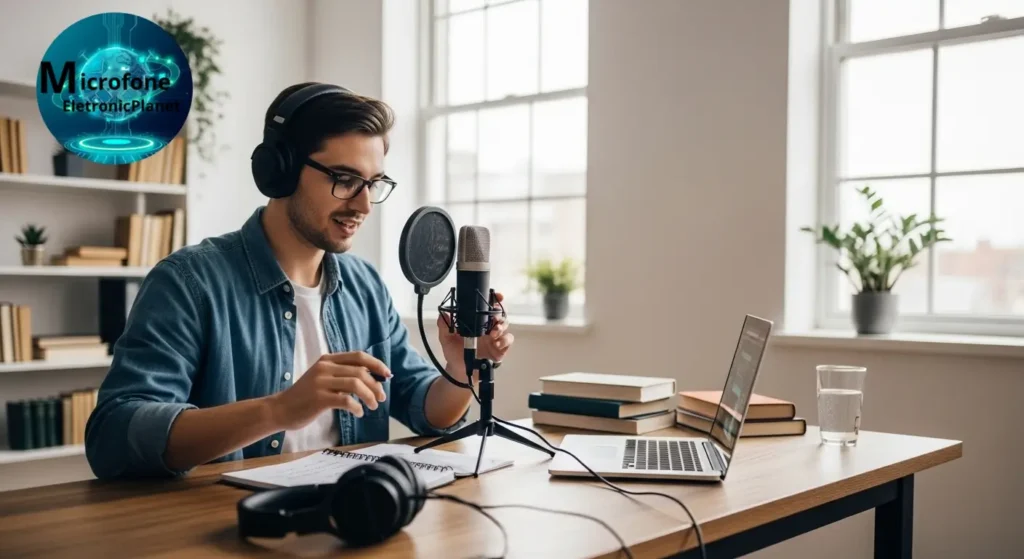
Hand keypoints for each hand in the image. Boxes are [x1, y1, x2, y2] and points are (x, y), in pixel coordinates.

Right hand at [269, 352, 391, 429]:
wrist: (280, 409)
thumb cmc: (305, 397)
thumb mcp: (323, 378)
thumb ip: (342, 375)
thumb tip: (371, 378)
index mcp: (328, 360)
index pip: (358, 356)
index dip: (376, 364)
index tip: (387, 374)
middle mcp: (325, 367)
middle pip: (360, 371)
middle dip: (376, 385)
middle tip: (381, 397)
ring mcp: (321, 382)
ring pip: (356, 384)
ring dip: (369, 396)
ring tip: (372, 406)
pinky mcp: (319, 398)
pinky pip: (346, 400)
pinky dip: (357, 407)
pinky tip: (358, 413)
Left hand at [437, 292, 514, 381]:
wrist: (460, 371)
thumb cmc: (454, 353)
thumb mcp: (446, 339)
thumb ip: (444, 326)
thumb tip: (442, 314)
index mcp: (477, 322)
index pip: (488, 307)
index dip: (494, 300)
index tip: (497, 296)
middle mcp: (488, 327)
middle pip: (499, 314)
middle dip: (499, 314)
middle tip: (493, 319)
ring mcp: (496, 338)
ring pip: (505, 326)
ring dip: (501, 327)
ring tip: (493, 334)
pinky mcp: (501, 349)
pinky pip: (508, 340)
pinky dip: (504, 340)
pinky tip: (496, 344)